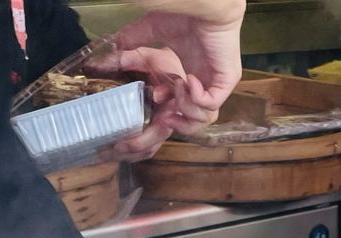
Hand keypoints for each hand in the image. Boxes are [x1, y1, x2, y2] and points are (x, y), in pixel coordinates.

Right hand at [100, 5, 243, 161]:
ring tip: (178, 87)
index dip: (169, 113)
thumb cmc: (186, 14)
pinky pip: (211, 104)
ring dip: (186, 107)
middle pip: (195, 121)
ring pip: (204, 117)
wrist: (205, 5)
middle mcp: (206, 85)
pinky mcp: (226, 80)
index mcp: (192, 78)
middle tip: (166, 116)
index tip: (155, 100)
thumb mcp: (154, 31)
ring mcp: (217, 84)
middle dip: (179, 123)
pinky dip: (196, 98)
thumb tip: (114, 48)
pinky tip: (188, 80)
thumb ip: (135, 41)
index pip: (183, 108)